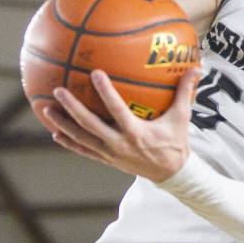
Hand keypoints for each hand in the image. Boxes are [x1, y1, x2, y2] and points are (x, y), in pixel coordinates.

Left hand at [42, 67, 201, 181]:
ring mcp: (110, 154)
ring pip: (81, 138)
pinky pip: (83, 151)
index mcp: (137, 132)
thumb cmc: (176, 142)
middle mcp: (119, 144)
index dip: (106, 92)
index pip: (117, 109)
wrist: (172, 174)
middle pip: (90, 125)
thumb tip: (196, 68)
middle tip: (59, 91)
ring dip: (62, 124)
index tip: (95, 73)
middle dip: (72, 108)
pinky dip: (69, 143)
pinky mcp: (106, 160)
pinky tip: (55, 134)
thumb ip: (184, 92)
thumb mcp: (182, 118)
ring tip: (46, 109)